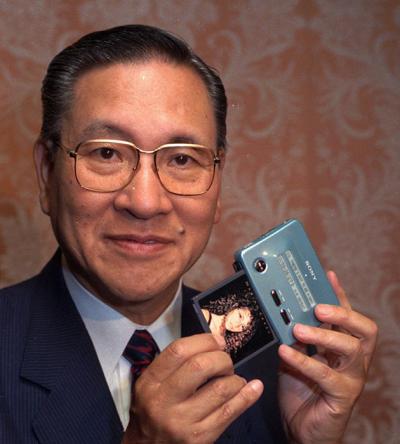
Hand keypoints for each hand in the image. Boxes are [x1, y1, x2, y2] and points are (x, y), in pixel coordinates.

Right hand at [123, 333, 262, 443]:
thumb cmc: (153, 410)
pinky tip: (254, 387)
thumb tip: (215, 344)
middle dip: (221, 359)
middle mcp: (164, 401)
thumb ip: (176, 364)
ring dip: (235, 379)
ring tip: (234, 379)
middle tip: (225, 363)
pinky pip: (229, 412)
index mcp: (151, 381)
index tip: (218, 341)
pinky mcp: (199, 438)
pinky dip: (246, 396)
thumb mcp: (152, 384)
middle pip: (200, 366)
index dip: (204, 341)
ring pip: (220, 389)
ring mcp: (182, 422)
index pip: (179, 350)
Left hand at [277, 271, 377, 443]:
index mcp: (342, 347)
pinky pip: (327, 375)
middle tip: (318, 308)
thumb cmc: (300, 390)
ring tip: (299, 328)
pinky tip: (286, 352)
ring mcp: (352, 378)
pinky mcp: (343, 396)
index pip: (347, 315)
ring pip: (352, 350)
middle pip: (364, 330)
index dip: (339, 294)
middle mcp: (353, 360)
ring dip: (324, 335)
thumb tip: (280, 313)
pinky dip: (305, 361)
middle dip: (342, 313)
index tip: (327, 275)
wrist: (301, 429)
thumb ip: (292, 337)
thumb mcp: (294, 356)